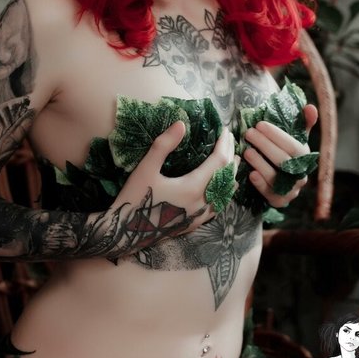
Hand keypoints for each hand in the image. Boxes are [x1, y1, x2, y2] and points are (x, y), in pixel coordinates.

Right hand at [111, 121, 236, 235]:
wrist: (126, 234)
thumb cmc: (134, 198)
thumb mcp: (146, 168)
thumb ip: (163, 145)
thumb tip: (181, 124)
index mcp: (192, 188)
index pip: (218, 162)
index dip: (224, 145)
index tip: (224, 130)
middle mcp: (201, 204)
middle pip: (226, 177)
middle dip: (230, 156)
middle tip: (230, 139)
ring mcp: (200, 216)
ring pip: (226, 194)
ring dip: (231, 174)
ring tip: (232, 159)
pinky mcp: (195, 224)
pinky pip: (219, 206)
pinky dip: (225, 192)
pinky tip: (223, 188)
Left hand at [243, 104, 317, 207]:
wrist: (280, 183)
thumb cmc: (285, 154)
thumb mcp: (294, 138)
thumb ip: (302, 123)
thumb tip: (310, 107)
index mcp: (305, 158)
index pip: (294, 146)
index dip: (277, 135)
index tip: (260, 124)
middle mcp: (301, 175)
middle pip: (283, 161)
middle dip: (264, 145)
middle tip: (248, 133)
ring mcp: (291, 190)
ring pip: (276, 178)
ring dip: (260, 163)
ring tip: (246, 151)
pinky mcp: (280, 202)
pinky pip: (271, 195)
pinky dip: (260, 185)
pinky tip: (251, 174)